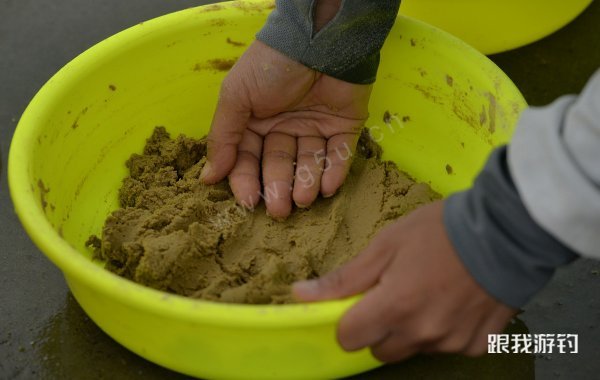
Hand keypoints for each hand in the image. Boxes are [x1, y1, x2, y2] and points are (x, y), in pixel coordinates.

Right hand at [200, 41, 371, 218]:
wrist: (318, 39)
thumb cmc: (271, 66)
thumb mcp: (236, 97)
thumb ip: (223, 138)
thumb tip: (208, 178)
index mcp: (256, 122)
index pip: (248, 159)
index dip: (247, 181)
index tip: (250, 201)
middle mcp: (284, 128)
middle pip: (279, 165)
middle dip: (279, 187)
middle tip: (281, 210)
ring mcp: (315, 127)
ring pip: (309, 164)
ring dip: (306, 183)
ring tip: (304, 198)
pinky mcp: (344, 126)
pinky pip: (339, 154)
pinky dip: (335, 172)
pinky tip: (327, 187)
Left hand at [293, 201, 516, 360]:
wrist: (507, 230)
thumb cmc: (440, 230)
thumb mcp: (387, 244)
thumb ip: (345, 278)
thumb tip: (300, 295)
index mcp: (394, 307)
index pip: (348, 339)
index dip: (348, 321)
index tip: (360, 303)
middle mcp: (422, 334)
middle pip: (380, 350)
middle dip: (379, 327)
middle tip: (396, 292)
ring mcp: (452, 343)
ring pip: (414, 349)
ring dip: (412, 329)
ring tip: (430, 291)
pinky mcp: (479, 344)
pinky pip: (448, 347)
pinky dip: (445, 331)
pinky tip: (455, 301)